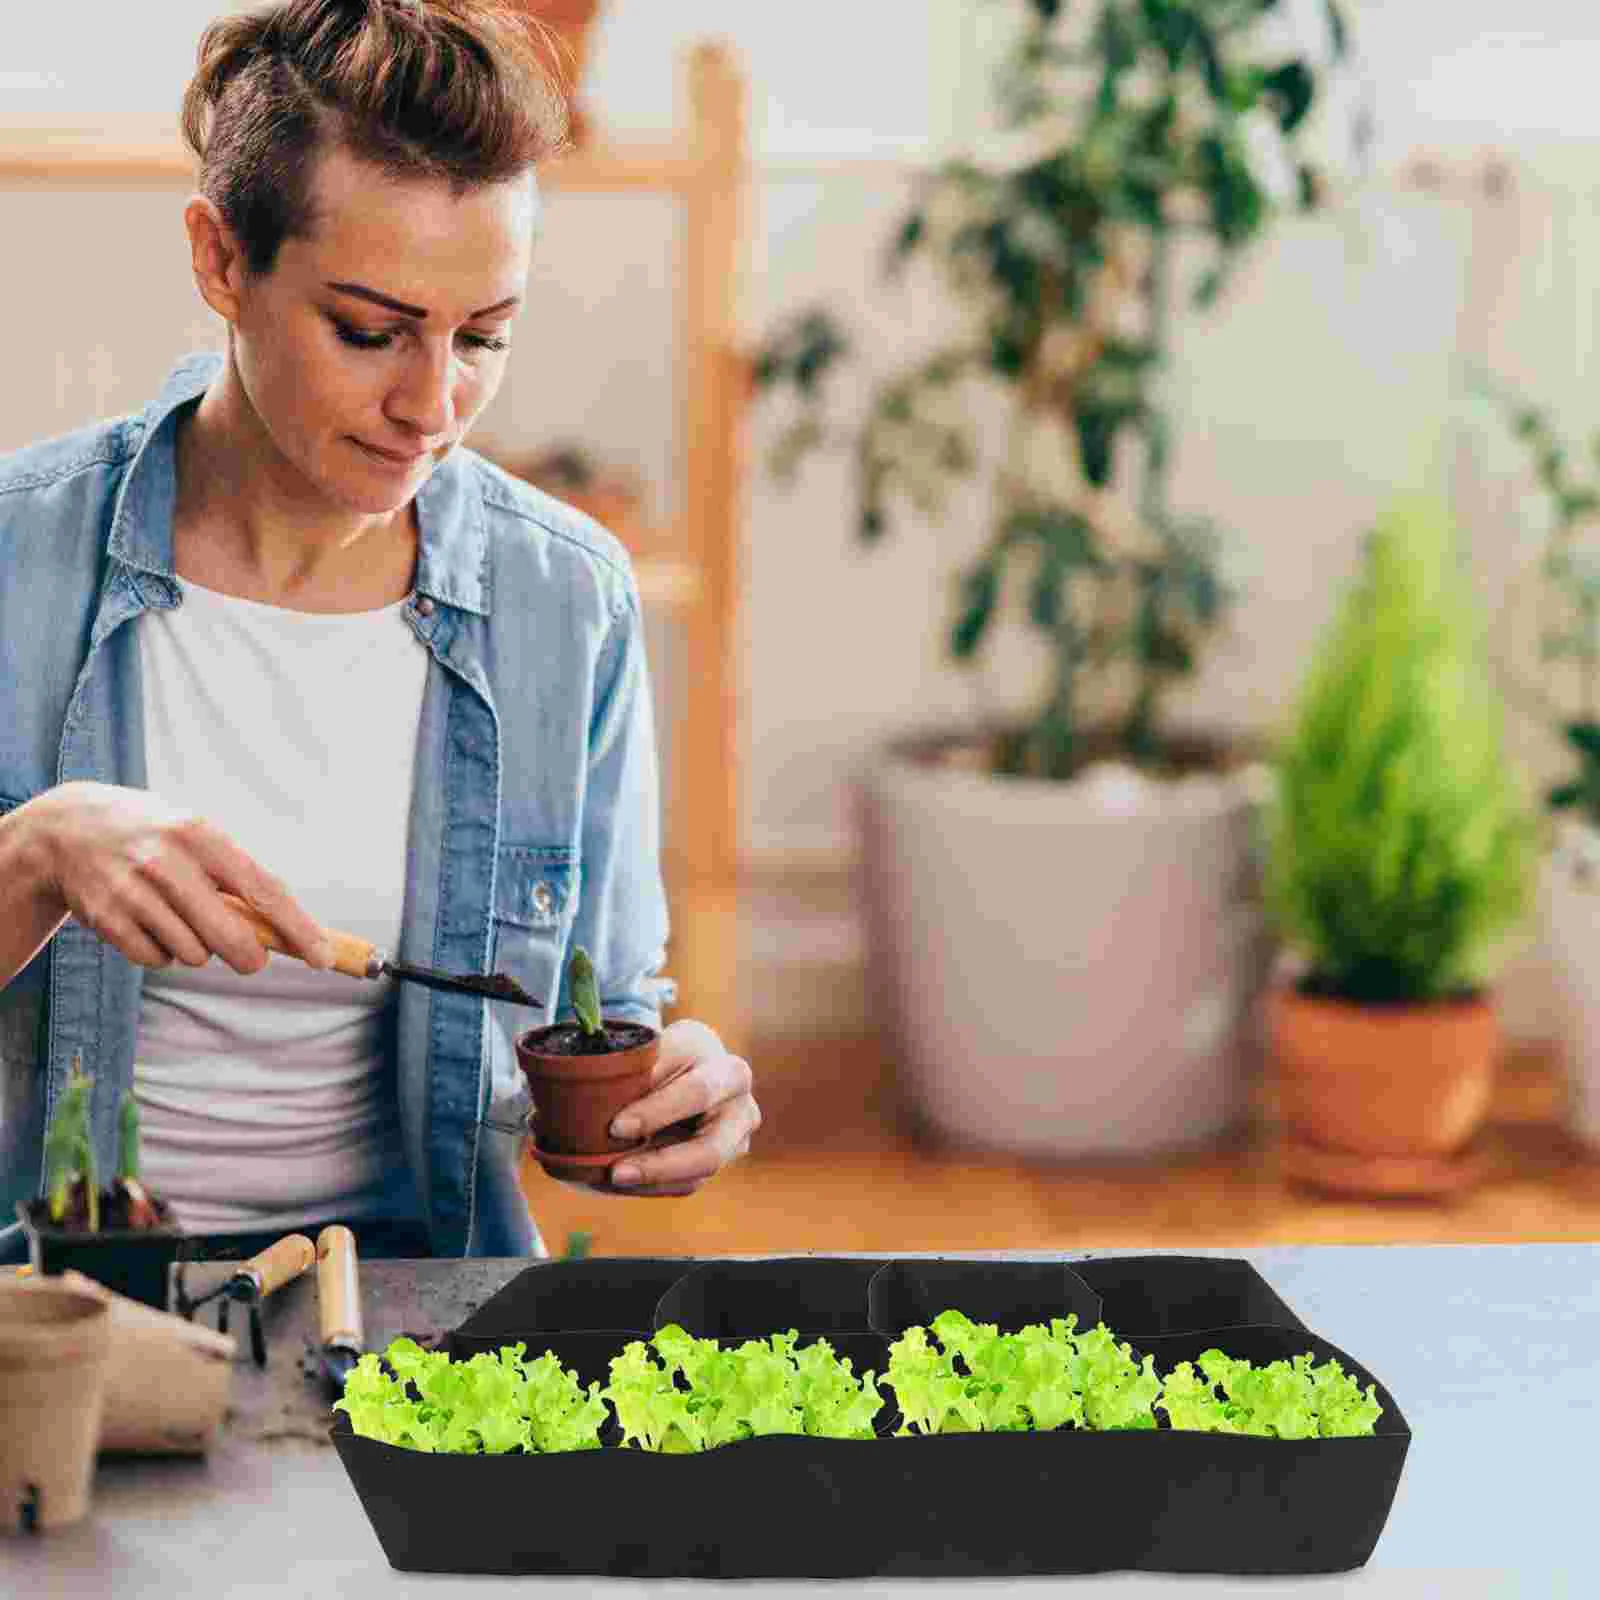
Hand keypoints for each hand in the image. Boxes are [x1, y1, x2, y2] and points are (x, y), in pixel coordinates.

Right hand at [29, 781, 332, 973]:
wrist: (66, 829)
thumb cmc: (154, 835)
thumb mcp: (196, 835)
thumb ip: (236, 876)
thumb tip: (287, 930)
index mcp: (200, 833)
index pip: (263, 890)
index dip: (298, 929)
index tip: (323, 957)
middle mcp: (166, 861)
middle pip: (230, 937)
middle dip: (250, 958)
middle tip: (252, 959)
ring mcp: (131, 891)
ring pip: (193, 954)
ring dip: (198, 949)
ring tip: (179, 917)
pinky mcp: (105, 919)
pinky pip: (156, 960)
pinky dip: (162, 953)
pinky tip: (149, 923)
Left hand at [601, 1019, 760, 1197]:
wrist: (689, 1069)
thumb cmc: (669, 1055)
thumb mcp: (658, 1048)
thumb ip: (640, 1069)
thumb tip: (603, 1101)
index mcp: (732, 1073)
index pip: (698, 1094)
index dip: (657, 1112)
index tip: (615, 1126)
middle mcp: (742, 1112)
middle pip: (709, 1152)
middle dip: (659, 1165)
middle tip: (615, 1173)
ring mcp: (735, 1144)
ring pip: (695, 1176)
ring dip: (650, 1180)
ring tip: (609, 1177)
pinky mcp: (718, 1165)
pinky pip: (686, 1185)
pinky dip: (652, 1184)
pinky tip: (623, 1179)